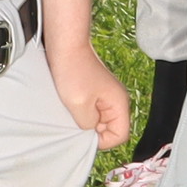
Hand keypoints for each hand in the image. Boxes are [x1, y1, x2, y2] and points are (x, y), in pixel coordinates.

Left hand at [46, 27, 131, 149]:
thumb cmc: (73, 71)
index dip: (103, 140)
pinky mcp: (94, 92)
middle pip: (110, 129)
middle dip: (93, 130)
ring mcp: (105, 96)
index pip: (121, 135)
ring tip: (72, 110)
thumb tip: (90, 130)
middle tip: (76, 120)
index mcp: (119, 103)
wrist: (66, 46)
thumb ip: (88, 124)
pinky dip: (80, 112)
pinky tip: (70, 104)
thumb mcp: (79, 105)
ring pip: (99, 120)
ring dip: (85, 120)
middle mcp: (116, 100)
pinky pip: (91, 111)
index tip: (85, 132)